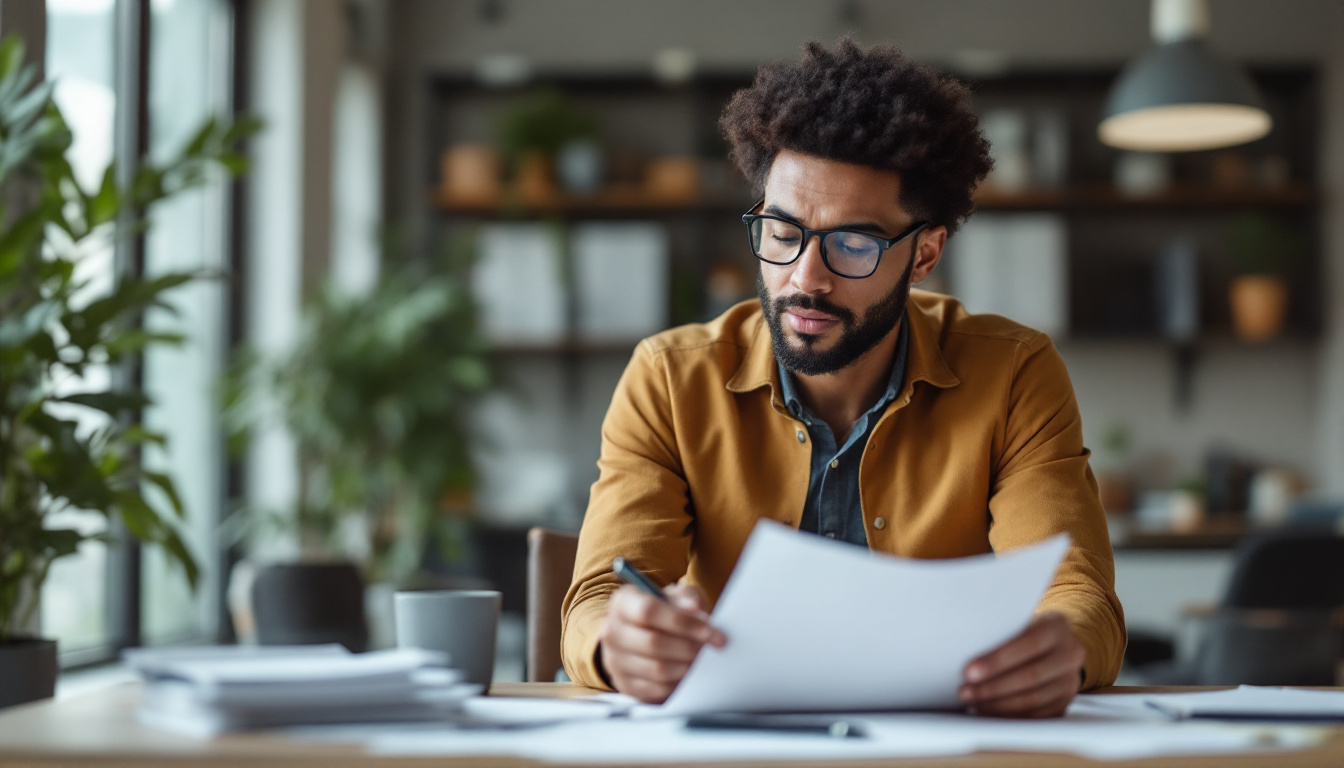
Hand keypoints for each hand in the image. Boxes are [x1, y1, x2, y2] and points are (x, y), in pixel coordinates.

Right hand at [598, 582, 727, 702]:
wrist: (650, 635)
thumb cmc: (666, 612)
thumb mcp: (677, 597)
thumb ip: (687, 598)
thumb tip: (694, 610)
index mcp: (622, 602)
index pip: (648, 611)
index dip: (683, 622)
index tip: (712, 631)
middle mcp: (612, 631)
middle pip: (653, 642)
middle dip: (689, 647)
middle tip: (710, 649)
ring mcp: (615, 660)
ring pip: (656, 669)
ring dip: (686, 666)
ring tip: (702, 660)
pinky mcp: (625, 685)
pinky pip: (656, 689)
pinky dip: (678, 683)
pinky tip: (690, 673)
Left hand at [959, 611, 1084, 717]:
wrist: (1049, 644)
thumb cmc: (1020, 630)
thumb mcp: (1014, 622)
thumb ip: (999, 633)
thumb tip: (962, 650)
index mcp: (1056, 626)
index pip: (1028, 644)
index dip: (997, 660)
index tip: (969, 671)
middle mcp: (1070, 653)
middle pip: (1030, 675)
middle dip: (993, 687)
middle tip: (965, 692)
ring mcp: (1070, 680)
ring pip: (1033, 699)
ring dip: (998, 704)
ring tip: (972, 703)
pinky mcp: (1065, 701)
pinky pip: (1036, 715)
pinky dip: (1009, 715)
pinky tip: (988, 712)